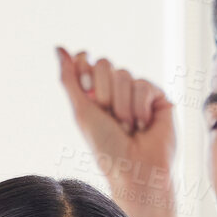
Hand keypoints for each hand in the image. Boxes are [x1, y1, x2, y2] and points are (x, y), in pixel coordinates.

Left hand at [57, 47, 177, 216]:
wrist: (136, 169)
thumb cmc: (106, 148)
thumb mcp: (81, 112)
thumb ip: (69, 80)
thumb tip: (59, 48)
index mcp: (93, 93)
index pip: (84, 61)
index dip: (85, 73)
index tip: (88, 96)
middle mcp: (114, 90)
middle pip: (104, 64)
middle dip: (103, 94)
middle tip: (110, 119)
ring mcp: (136, 92)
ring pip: (124, 74)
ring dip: (122, 106)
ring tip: (128, 128)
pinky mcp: (157, 97)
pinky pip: (144, 84)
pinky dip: (139, 107)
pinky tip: (143, 125)